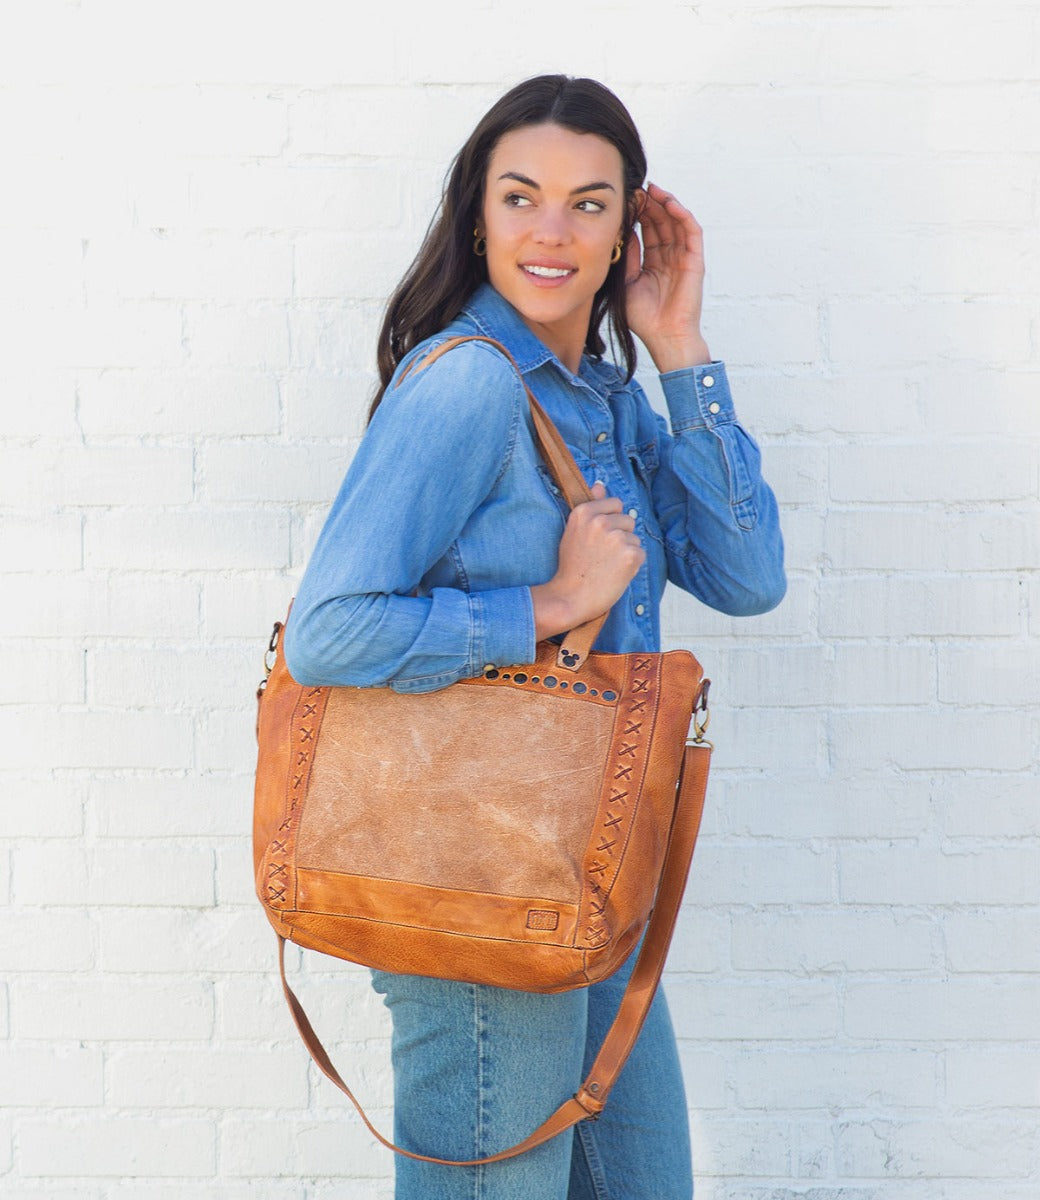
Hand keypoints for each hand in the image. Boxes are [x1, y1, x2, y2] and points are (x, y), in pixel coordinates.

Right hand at [531, 482, 644, 639]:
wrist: (571, 597)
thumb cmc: (572, 566)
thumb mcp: (574, 530)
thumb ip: (590, 505)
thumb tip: (600, 484)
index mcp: (584, 512)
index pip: (615, 503)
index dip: (610, 520)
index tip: (599, 537)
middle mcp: (600, 521)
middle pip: (628, 519)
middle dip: (621, 535)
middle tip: (602, 555)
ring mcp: (616, 537)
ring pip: (635, 538)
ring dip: (626, 551)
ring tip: (607, 565)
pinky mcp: (630, 554)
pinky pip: (641, 553)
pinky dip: (632, 565)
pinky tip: (615, 573)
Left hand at [624, 182, 710, 371]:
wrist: (664, 337)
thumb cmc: (644, 318)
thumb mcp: (627, 283)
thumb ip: (627, 258)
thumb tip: (624, 232)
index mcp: (654, 263)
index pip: (648, 231)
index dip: (639, 214)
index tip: (627, 200)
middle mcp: (670, 258)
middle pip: (662, 222)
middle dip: (651, 204)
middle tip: (638, 188)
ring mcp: (684, 258)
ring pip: (677, 223)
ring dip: (666, 204)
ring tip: (652, 190)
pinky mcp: (695, 261)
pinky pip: (691, 232)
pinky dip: (682, 216)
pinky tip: (670, 204)